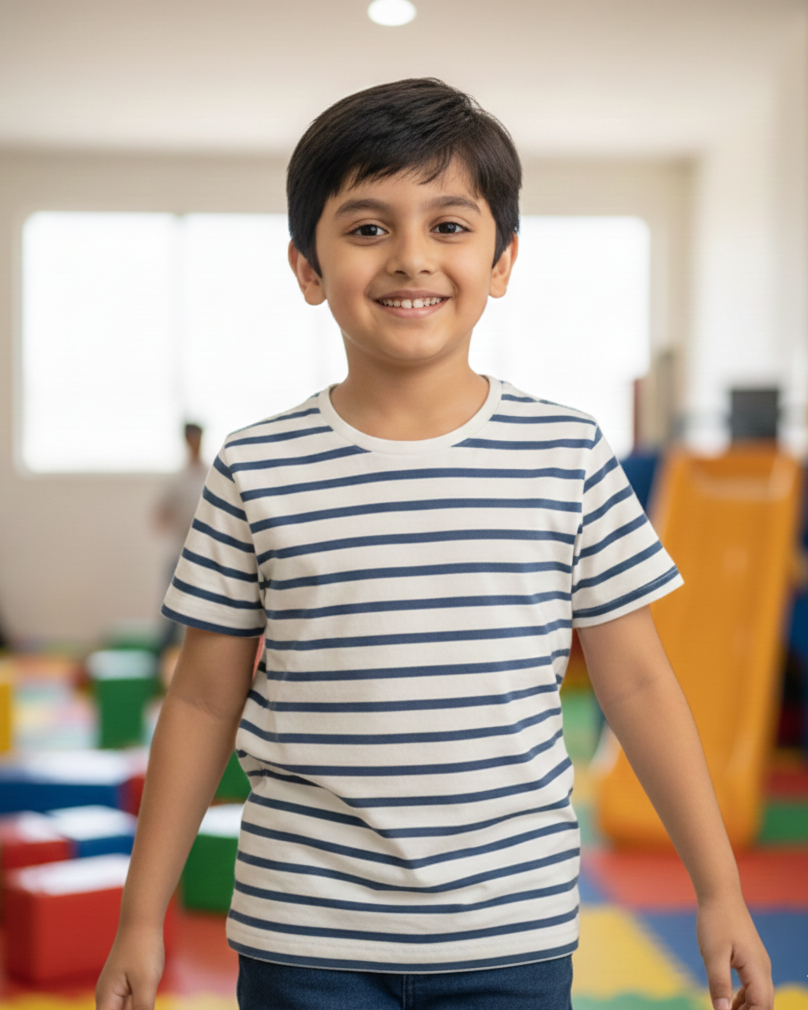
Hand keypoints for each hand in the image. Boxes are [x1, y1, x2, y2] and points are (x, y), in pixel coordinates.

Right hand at [95, 925, 164, 1009]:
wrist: (142, 919)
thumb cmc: (142, 948)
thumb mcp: (146, 982)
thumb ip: (143, 1009)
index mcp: (106, 1000)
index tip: (140, 1009)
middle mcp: (107, 998)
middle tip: (147, 1005)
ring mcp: (117, 991)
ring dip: (138, 1008)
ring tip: (147, 998)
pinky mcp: (128, 984)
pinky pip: (131, 1006)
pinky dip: (140, 1008)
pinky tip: (149, 1003)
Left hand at [696, 892, 772, 1009]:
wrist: (720, 894)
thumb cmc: (716, 921)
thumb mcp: (713, 955)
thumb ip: (719, 984)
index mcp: (757, 969)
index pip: (761, 1006)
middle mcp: (763, 969)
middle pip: (765, 1004)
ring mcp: (758, 963)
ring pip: (760, 997)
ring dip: (747, 1009)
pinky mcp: (751, 959)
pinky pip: (753, 986)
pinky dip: (745, 998)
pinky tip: (729, 1001)